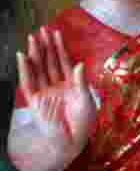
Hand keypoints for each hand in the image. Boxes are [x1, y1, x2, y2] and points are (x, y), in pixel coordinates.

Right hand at [16, 27, 96, 149]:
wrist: (72, 141)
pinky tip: (22, 56)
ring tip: (33, 38)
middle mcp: (56, 85)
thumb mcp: (86, 100)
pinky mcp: (34, 100)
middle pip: (49, 61)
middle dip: (46, 46)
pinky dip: (25, 69)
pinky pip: (28, 82)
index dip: (59, 47)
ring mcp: (44, 91)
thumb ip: (81, 82)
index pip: (63, 61)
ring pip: (38, 68)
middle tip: (42, 29)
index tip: (56, 32)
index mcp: (71, 84)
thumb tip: (79, 63)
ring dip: (35, 53)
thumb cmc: (83, 123)